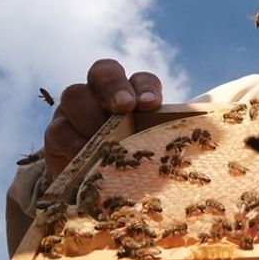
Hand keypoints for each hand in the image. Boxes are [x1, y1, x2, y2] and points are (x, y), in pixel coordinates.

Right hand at [42, 59, 162, 176]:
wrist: (95, 188)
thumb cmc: (131, 164)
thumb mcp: (152, 149)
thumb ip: (167, 137)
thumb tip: (203, 138)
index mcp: (131, 94)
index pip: (140, 79)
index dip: (145, 87)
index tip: (151, 105)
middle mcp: (100, 94)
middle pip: (102, 71)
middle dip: (113, 85)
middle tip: (124, 106)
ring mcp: (73, 111)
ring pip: (74, 95)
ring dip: (91, 114)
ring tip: (105, 137)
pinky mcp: (55, 134)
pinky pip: (59, 130)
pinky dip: (74, 143)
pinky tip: (87, 156)